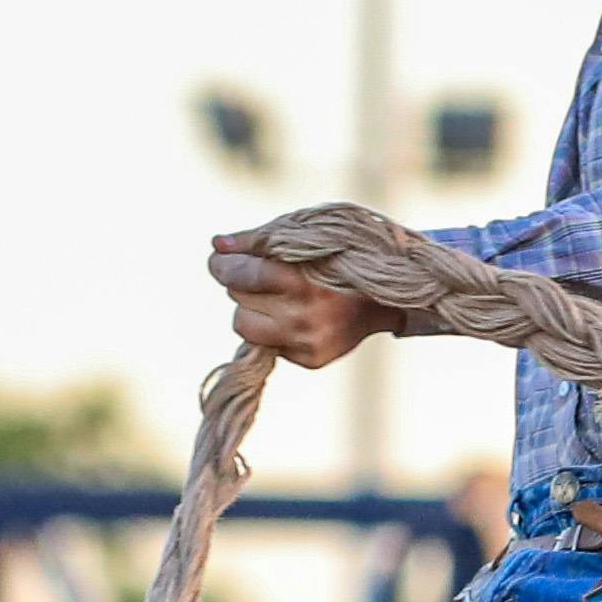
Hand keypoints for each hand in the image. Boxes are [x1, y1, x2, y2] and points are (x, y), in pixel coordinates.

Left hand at [213, 238, 387, 369]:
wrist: (385, 298)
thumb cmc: (338, 261)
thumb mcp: (303, 241)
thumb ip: (257, 241)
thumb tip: (216, 246)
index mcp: (299, 282)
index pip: (240, 274)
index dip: (223, 265)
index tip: (220, 260)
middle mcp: (302, 317)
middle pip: (238, 299)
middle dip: (244, 285)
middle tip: (266, 278)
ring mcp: (306, 342)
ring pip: (245, 326)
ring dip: (253, 310)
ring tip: (278, 299)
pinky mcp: (310, 359)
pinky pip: (267, 344)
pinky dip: (274, 330)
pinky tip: (297, 317)